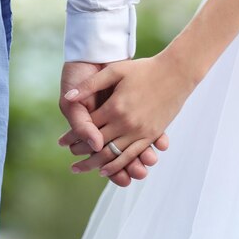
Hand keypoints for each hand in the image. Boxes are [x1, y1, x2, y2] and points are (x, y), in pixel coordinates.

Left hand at [61, 50, 195, 179]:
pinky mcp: (152, 135)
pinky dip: (117, 166)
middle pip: (97, 145)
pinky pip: (131, 155)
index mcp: (115, 107)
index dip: (73, 136)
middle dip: (81, 153)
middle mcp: (126, 123)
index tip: (62, 142)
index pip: (87, 127)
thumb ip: (90, 85)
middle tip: (70, 157)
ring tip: (80, 168)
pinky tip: (105, 170)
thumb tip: (69, 97)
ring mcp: (140, 131)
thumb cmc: (145, 68)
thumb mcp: (115, 71)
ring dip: (95, 165)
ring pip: (113, 156)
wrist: (177, 72)